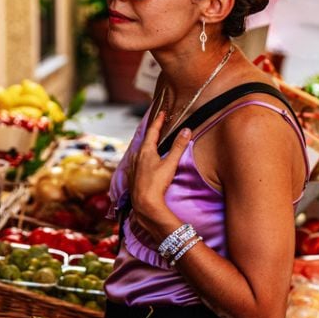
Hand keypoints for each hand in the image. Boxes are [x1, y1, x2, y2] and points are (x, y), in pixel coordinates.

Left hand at [128, 112, 189, 239]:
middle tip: (157, 127)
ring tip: (150, 144)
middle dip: (151, 133)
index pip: (152, 131)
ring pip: (139, 152)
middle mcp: (136, 157)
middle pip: (144, 141)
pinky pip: (136, 163)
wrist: (144, 204)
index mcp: (145, 151)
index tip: (162, 113)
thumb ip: (178, 146)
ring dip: (145, 146)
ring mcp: (132, 167)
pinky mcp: (132, 177)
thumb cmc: (156, 183)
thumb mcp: (170, 163)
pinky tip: (142, 163)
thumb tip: (186, 130)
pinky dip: (141, 158)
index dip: (158, 122)